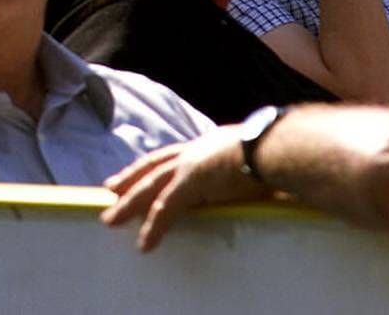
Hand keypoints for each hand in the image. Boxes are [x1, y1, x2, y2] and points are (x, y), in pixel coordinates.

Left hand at [99, 128, 262, 251]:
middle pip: (152, 166)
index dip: (151, 164)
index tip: (135, 171)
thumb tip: (248, 178)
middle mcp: (194, 151)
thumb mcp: (251, 158)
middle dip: (129, 178)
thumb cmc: (276, 151)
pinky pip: (166, 207)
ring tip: (110, 220)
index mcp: (206, 146)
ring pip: (149, 187)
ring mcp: (190, 164)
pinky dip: (154, 225)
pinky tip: (145, 242)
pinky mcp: (192, 181)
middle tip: (109, 190)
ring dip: (128, 205)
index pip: (170, 155)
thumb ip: (240, 169)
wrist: (278, 146)